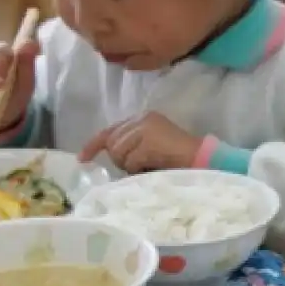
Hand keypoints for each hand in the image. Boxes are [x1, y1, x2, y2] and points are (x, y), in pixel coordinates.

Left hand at [79, 112, 201, 173]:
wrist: (202, 159)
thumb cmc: (179, 158)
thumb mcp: (152, 145)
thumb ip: (132, 143)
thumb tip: (109, 154)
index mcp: (143, 117)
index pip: (111, 130)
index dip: (94, 145)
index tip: (82, 159)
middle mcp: (142, 118)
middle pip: (112, 143)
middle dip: (121, 159)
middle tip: (140, 166)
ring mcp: (145, 128)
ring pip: (118, 152)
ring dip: (130, 165)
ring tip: (148, 166)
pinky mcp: (148, 141)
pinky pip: (130, 160)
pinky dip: (138, 168)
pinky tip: (152, 166)